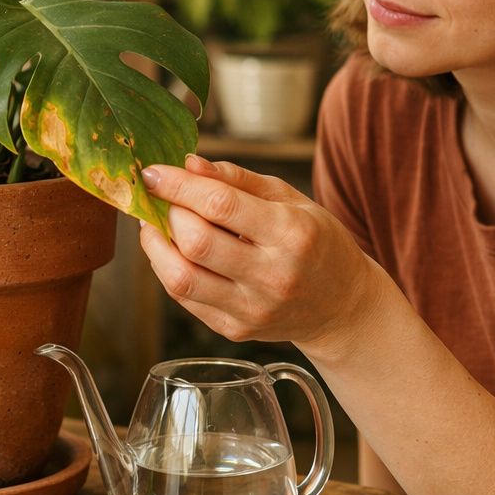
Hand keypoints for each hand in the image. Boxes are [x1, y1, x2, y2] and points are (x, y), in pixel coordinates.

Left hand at [138, 154, 378, 354]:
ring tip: (156, 224)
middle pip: (196, 243)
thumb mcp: (290, 199)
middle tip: (161, 199)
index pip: (221, 205)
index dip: (178, 186)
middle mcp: (272, 276)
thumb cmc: (315, 242)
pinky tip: (171, 251)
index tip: (153, 172)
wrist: (341, 306)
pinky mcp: (235, 330)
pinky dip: (167, 270)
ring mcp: (252, 309)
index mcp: (291, 233)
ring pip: (181, 279)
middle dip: (168, 213)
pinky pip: (185, 299)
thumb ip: (236, 179)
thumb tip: (188, 164)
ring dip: (156, 246)